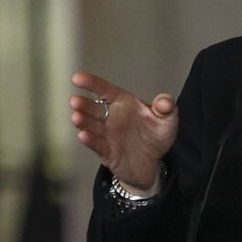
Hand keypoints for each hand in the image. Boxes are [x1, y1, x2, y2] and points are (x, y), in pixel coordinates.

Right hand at [69, 71, 177, 192]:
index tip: (77, 78)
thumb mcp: (166, 120)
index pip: (105, 90)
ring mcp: (106, 134)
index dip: (91, 83)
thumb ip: (166, 109)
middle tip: (75, 101)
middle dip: (83, 105)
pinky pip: (97, 145)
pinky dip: (90, 141)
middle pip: (93, 108)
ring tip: (76, 117)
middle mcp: (110, 117)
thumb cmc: (155, 136)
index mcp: (122, 103)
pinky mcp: (106, 152)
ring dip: (83, 122)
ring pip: (91, 126)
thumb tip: (165, 102)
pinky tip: (83, 135)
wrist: (152, 164)